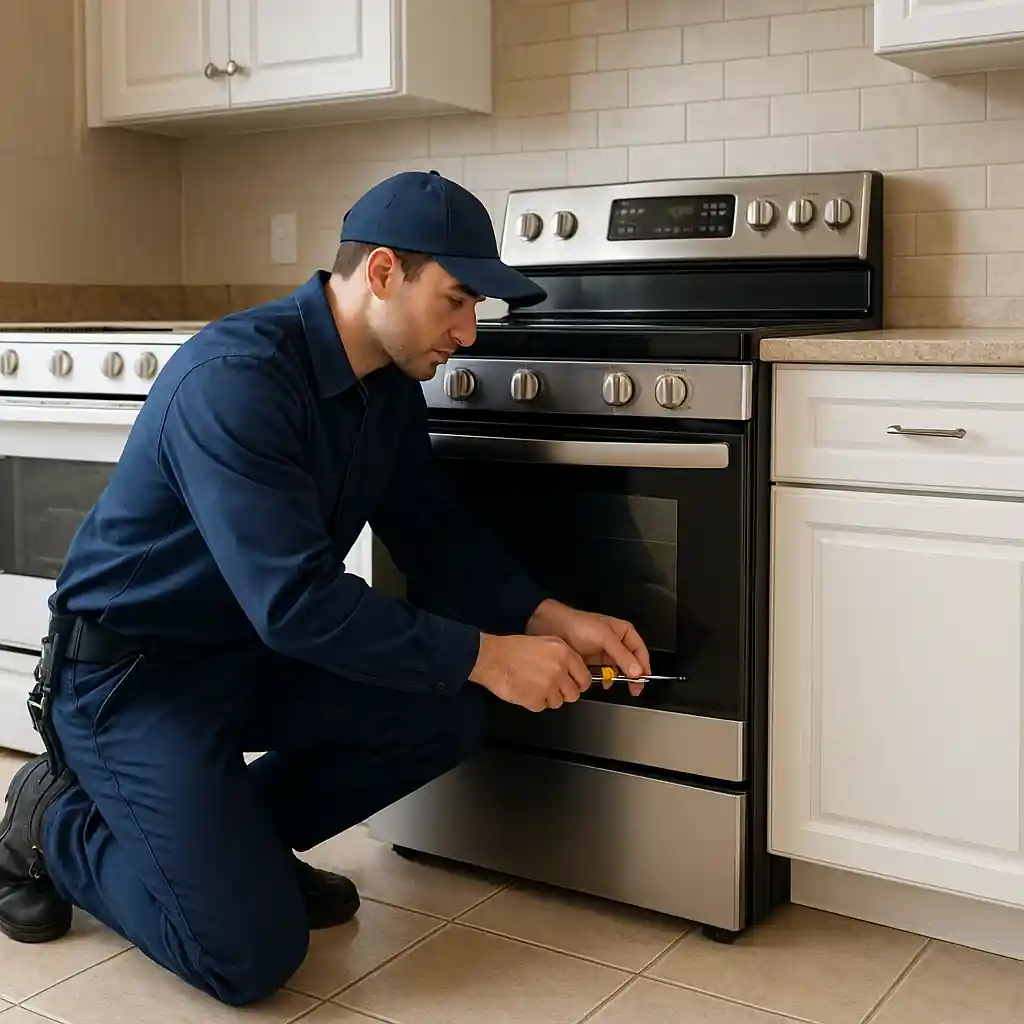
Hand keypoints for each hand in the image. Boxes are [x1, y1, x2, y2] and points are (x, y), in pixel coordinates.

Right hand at [469, 633, 591, 711]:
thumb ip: (563, 655)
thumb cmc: (513, 648)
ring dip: (548, 697)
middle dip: (564, 693)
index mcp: (563, 653)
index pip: (584, 678)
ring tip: (535, 686)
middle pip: (574, 694)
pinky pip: (542, 707)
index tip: (574, 685)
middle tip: (552, 687)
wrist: (492, 658)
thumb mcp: (545, 641)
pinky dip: (534, 702)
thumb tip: (575, 670)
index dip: (579, 683)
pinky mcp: (535, 700)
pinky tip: (526, 690)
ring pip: (558, 703)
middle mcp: (558, 670)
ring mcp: (547, 686)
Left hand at [526, 598, 650, 697]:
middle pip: (631, 662)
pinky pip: (603, 673)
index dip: (644, 666)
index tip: (643, 680)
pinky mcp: (592, 661)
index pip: (640, 651)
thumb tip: (638, 672)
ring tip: (613, 684)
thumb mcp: (604, 638)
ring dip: (616, 678)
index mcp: (623, 632)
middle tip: (633, 689)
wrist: (552, 626)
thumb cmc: (579, 625)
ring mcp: (604, 652)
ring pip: (617, 669)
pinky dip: (604, 679)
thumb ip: (622, 655)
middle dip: (632, 675)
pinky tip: (602, 682)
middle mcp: (616, 642)